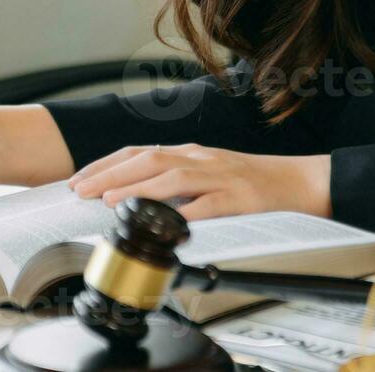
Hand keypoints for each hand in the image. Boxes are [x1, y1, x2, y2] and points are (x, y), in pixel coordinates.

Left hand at [65, 143, 331, 221]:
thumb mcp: (206, 174)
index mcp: (189, 153)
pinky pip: (208, 204)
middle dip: (110, 174)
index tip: (79, 180)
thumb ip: (174, 182)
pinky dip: (185, 211)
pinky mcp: (237, 198)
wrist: (294, 183)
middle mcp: (199, 158)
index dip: (106, 164)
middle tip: (81, 190)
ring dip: (138, 187)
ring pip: (172, 176)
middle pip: (148, 159)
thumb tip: (132, 196)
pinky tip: (166, 221)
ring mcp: (218, 177)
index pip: (139, 152)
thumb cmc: (249, 183)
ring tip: (111, 201)